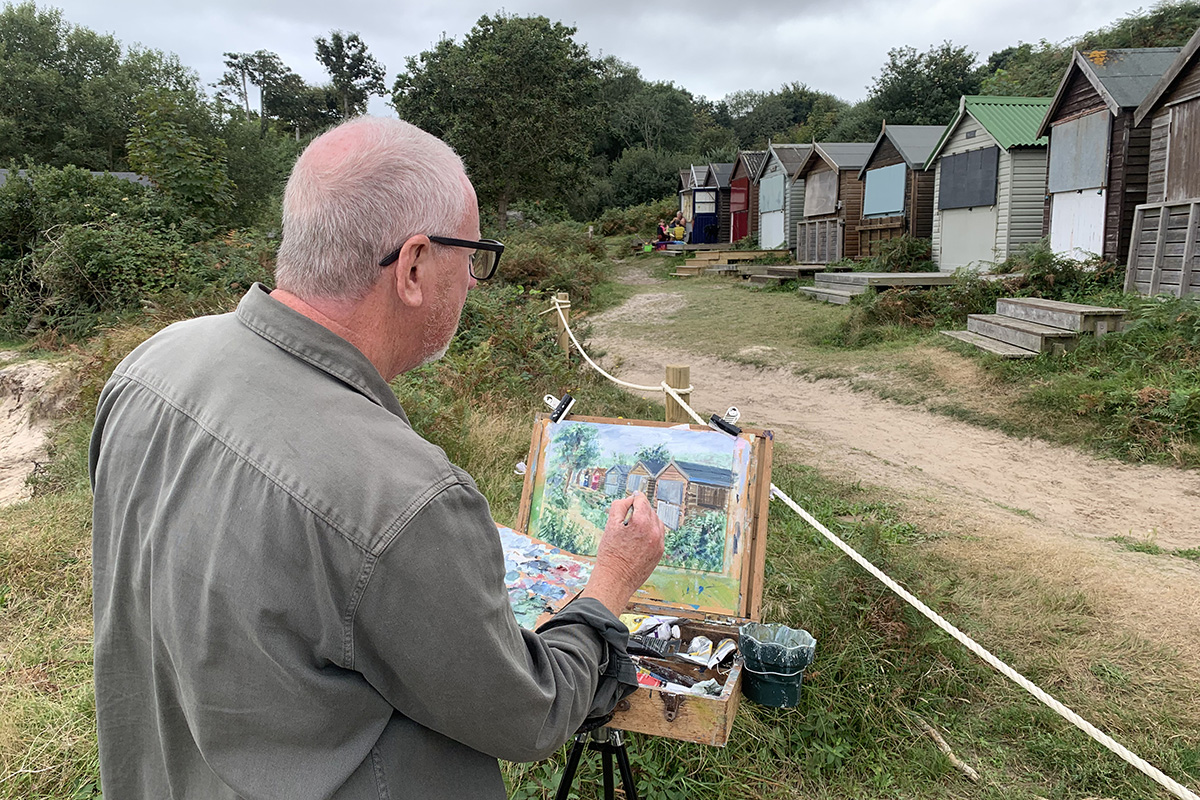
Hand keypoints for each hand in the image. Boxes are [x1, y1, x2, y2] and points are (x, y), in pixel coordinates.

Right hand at [580, 492, 664, 616]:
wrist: (615, 580)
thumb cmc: (610, 554)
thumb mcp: (611, 526)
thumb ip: (620, 507)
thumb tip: (629, 499)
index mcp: (642, 523)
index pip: (642, 501)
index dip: (635, 498)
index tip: (632, 498)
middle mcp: (654, 532)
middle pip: (650, 511)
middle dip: (640, 509)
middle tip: (629, 513)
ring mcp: (659, 543)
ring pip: (657, 522)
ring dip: (648, 520)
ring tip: (634, 526)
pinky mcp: (660, 553)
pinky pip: (659, 535)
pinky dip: (652, 532)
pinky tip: (640, 536)